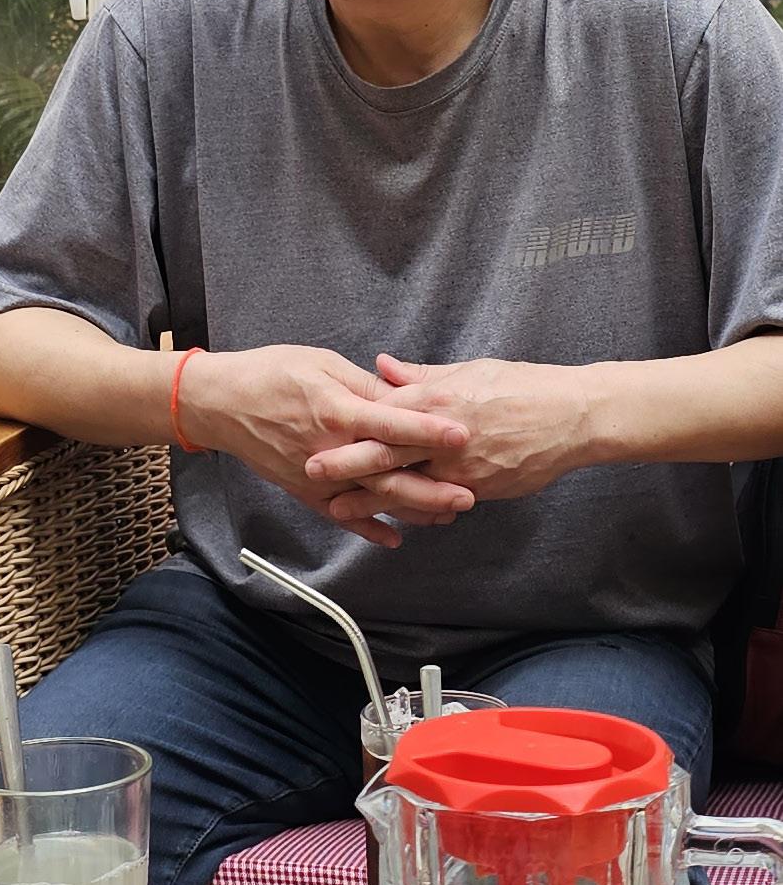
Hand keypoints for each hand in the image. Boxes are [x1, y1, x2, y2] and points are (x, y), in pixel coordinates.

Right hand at [176, 343, 472, 550]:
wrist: (220, 403)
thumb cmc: (270, 373)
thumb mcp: (322, 363)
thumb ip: (365, 385)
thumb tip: (405, 395)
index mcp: (337, 411)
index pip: (392, 423)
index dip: (430, 429)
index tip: (464, 434)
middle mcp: (330, 449)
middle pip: (389, 473)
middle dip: (432, 486)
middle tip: (471, 493)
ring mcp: (317, 475)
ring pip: (372, 500)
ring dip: (412, 510)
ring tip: (448, 514)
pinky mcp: (304, 490)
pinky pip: (341, 515)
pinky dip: (368, 529)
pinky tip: (395, 538)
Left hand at [302, 354, 596, 508]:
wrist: (574, 417)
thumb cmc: (522, 386)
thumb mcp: (469, 371)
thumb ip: (421, 375)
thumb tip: (382, 366)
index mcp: (438, 398)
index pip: (382, 412)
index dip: (348, 422)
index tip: (315, 425)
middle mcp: (445, 435)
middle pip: (386, 452)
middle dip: (346, 464)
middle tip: (310, 472)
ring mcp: (462, 466)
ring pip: (408, 485)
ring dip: (372, 498)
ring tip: (338, 507)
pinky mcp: (480, 488)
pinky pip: (438, 503)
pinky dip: (413, 510)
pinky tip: (390, 518)